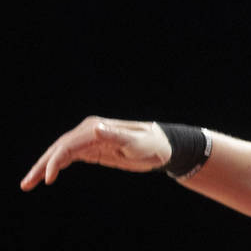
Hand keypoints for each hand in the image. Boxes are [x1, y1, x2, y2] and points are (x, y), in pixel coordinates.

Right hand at [21, 117, 170, 189]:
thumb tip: (96, 128)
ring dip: (44, 167)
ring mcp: (90, 140)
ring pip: (61, 153)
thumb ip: (114, 136)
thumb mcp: (135, 142)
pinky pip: (70, 157)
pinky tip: (48, 176)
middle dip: (41, 165)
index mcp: (96, 128)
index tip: (48, 179)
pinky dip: (57, 165)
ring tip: (29, 183)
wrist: (163, 147)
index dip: (55, 161)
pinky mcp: (94, 149)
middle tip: (26, 184)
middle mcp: (90, 131)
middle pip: (59, 148)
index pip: (68, 145)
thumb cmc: (151, 144)